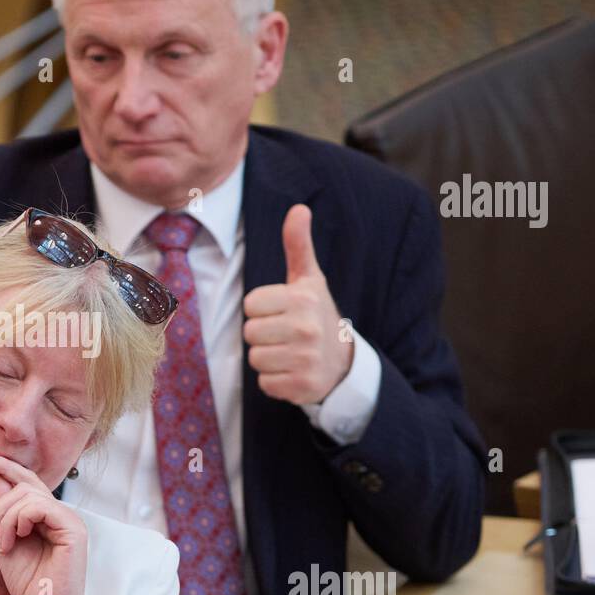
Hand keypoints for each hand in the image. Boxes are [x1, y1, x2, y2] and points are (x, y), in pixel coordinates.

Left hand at [0, 451, 90, 594]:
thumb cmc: (29, 582)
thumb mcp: (6, 540)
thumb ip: (3, 509)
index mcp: (46, 515)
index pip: (27, 480)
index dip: (5, 466)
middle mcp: (60, 513)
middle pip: (24, 484)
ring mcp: (69, 519)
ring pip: (28, 495)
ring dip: (5, 518)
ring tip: (2, 545)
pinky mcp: (74, 529)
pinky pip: (40, 507)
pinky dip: (19, 520)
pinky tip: (15, 540)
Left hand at [242, 204, 353, 404]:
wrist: (344, 362)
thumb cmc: (316, 314)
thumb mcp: (309, 279)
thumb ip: (298, 245)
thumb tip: (299, 208)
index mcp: (304, 299)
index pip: (251, 305)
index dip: (262, 310)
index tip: (283, 312)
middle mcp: (307, 329)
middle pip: (250, 332)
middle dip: (263, 334)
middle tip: (286, 334)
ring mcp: (306, 359)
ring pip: (255, 358)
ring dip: (268, 358)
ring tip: (289, 352)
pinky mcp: (303, 386)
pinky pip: (265, 384)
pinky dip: (275, 381)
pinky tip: (293, 371)